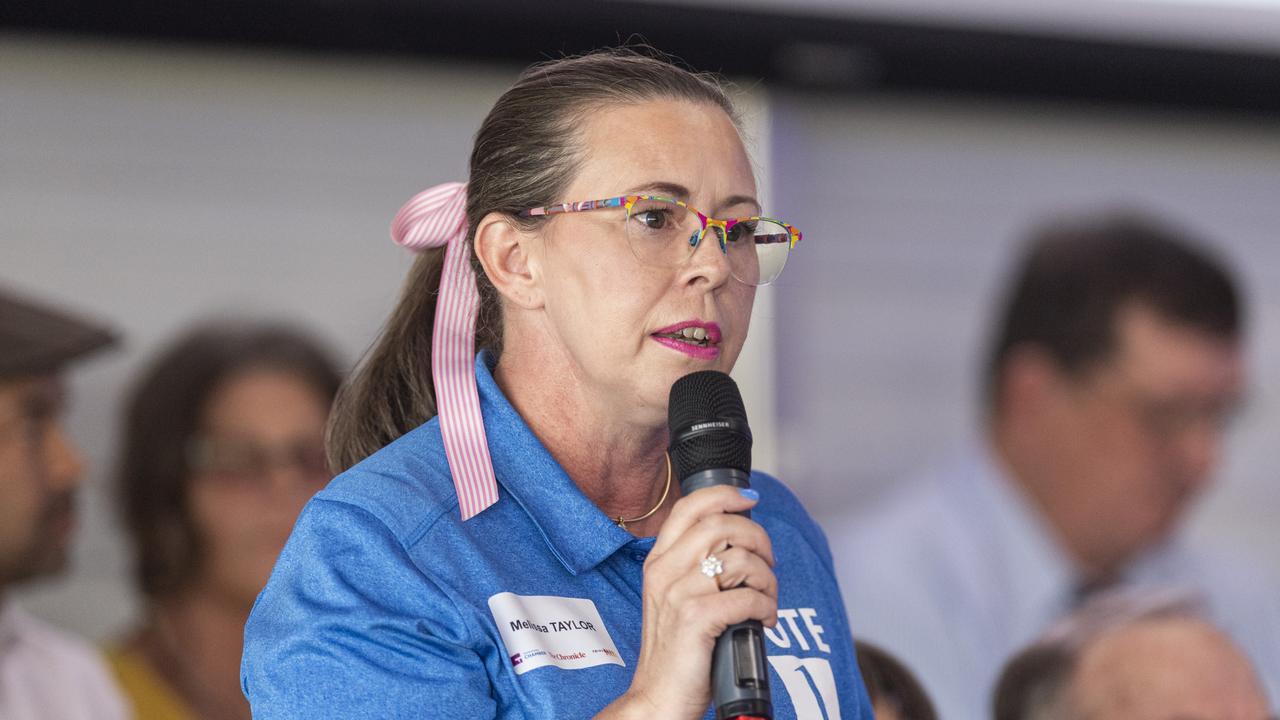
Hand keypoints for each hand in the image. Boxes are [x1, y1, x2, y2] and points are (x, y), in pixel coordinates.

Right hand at [597, 486, 776, 719]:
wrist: (658, 697)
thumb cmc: (676, 651)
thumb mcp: (675, 598)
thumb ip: (695, 566)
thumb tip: (739, 543)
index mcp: (659, 561)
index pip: (689, 507)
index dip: (724, 495)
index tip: (749, 499)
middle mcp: (665, 571)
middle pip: (721, 525)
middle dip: (758, 539)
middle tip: (768, 563)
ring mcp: (679, 593)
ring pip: (740, 559)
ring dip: (767, 579)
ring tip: (766, 599)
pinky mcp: (696, 618)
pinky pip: (747, 597)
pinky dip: (766, 606)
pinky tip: (764, 620)